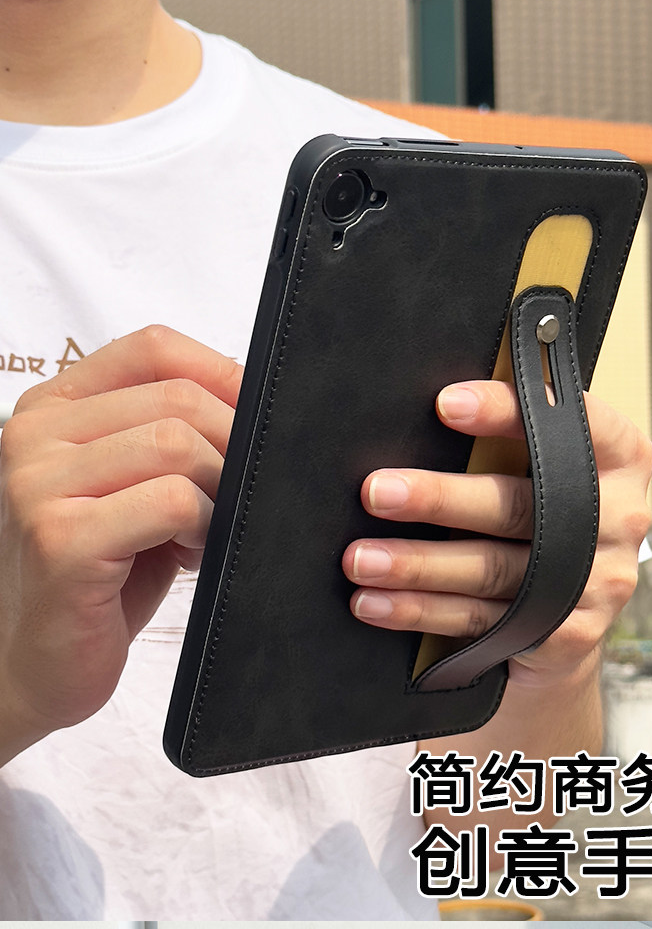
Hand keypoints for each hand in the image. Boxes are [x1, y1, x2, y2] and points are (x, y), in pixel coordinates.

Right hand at [0, 326, 241, 760]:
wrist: (35, 662)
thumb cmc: (100, 573)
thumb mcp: (132, 485)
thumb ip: (169, 436)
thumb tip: (252, 401)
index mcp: (53, 408)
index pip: (151, 348)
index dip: (221, 371)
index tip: (256, 413)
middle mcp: (36, 436)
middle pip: (177, 398)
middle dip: (233, 442)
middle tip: (242, 489)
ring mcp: (39, 485)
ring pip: (176, 444)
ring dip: (220, 488)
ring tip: (212, 526)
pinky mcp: (60, 539)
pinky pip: (171, 502)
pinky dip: (205, 525)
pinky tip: (193, 553)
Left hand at [343, 380, 651, 687]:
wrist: (569, 612)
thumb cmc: (537, 512)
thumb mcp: (539, 467)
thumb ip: (505, 439)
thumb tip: (414, 411)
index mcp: (620, 456)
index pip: (573, 422)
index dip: (508, 411)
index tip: (444, 404)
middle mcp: (621, 517)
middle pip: (521, 506)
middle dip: (439, 499)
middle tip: (375, 492)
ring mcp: (601, 582)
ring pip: (495, 570)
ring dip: (418, 565)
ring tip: (360, 558)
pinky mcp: (570, 635)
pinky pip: (485, 624)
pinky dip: (422, 613)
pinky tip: (375, 603)